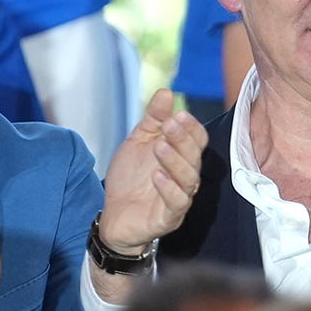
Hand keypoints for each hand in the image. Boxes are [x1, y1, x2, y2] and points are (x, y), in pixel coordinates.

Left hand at [98, 88, 206, 251]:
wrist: (113, 216)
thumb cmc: (130, 179)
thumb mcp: (138, 142)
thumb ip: (153, 119)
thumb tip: (166, 92)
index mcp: (181, 158)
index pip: (198, 140)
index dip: (191, 127)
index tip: (177, 114)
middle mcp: (185, 178)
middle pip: (194, 156)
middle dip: (182, 139)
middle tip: (169, 125)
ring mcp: (179, 199)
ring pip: (188, 179)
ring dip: (175, 160)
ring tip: (159, 147)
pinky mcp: (168, 218)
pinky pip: (176, 203)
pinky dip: (168, 188)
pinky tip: (157, 175)